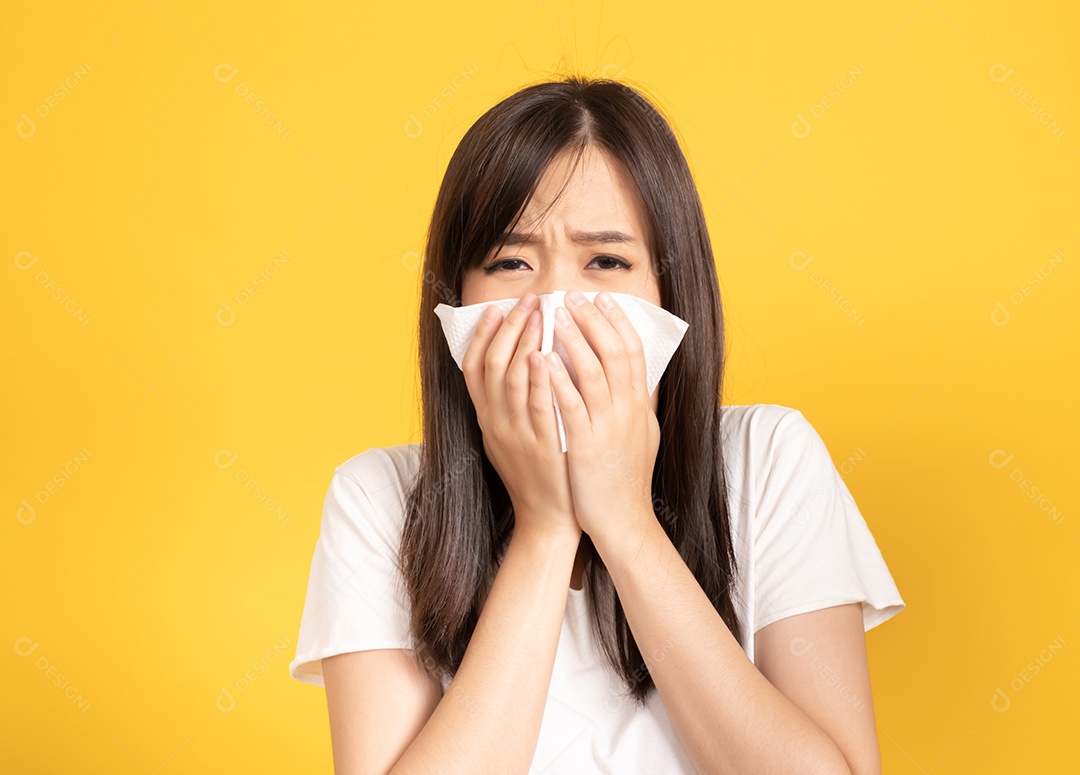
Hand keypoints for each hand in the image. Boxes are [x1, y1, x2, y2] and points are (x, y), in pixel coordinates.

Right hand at [461, 292, 581, 542]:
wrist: (547, 519)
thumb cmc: (535, 474)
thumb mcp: (510, 438)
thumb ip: (508, 404)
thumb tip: (519, 363)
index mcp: (486, 418)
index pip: (474, 367)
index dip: (482, 334)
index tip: (495, 307)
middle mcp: (495, 423)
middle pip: (493, 363)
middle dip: (509, 327)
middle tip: (528, 300)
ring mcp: (516, 433)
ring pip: (512, 378)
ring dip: (526, 341)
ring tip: (542, 313)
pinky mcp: (540, 445)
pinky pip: (536, 405)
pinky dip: (539, 378)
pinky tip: (546, 355)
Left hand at [543, 289, 660, 551]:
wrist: (623, 521)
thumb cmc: (626, 479)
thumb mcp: (642, 435)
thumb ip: (637, 403)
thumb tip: (637, 374)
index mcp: (638, 405)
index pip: (633, 352)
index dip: (617, 323)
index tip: (602, 299)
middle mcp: (628, 411)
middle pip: (615, 353)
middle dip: (593, 321)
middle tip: (573, 296)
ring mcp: (608, 427)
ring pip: (594, 373)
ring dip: (574, 341)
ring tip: (555, 315)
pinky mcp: (586, 446)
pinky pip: (571, 407)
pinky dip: (558, 381)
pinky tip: (541, 360)